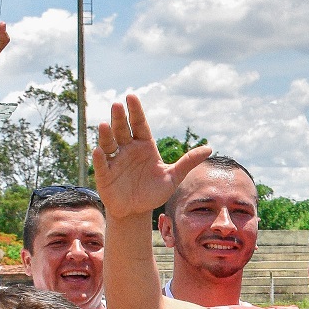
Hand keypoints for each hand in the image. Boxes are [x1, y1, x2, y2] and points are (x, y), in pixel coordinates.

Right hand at [92, 94, 210, 217]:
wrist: (137, 211)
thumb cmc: (154, 192)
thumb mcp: (173, 177)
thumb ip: (188, 162)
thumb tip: (209, 148)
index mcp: (144, 146)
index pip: (139, 125)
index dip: (135, 111)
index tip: (131, 97)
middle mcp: (128, 149)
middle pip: (123, 130)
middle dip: (120, 118)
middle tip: (117, 105)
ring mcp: (115, 161)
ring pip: (109, 143)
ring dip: (106, 134)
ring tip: (104, 124)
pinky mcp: (105, 175)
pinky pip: (102, 164)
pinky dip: (99, 158)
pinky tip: (99, 150)